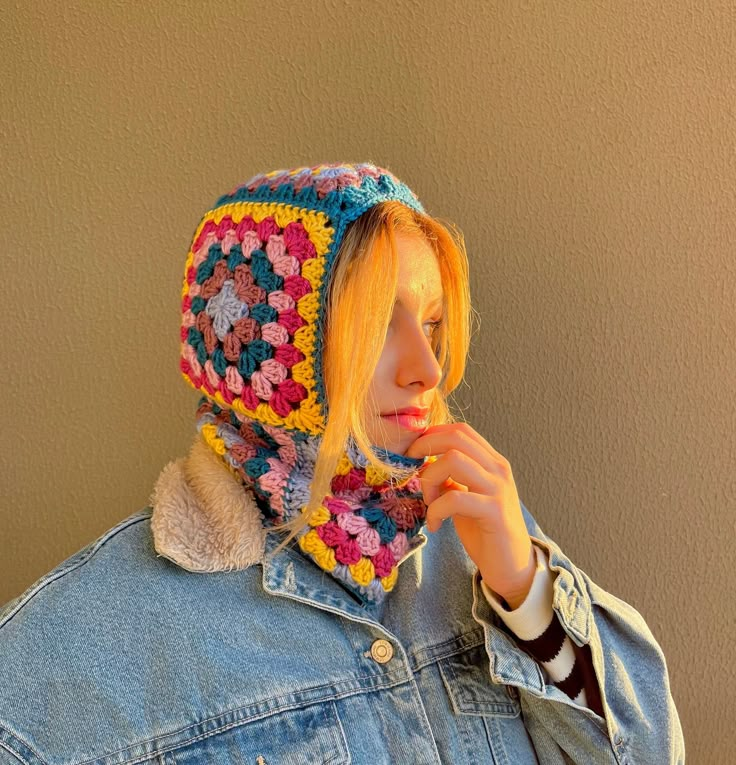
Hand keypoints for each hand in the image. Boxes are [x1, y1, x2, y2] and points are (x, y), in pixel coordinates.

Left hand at [405, 422, 535, 607]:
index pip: (460, 430)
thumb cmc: (485, 530)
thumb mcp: (465, 495)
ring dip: (430, 479)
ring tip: (428, 502)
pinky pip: (454, 498)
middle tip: (410, 467)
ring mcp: (498, 488)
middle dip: (425, 447)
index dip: (432, 435)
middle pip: (456, 437)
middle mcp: (498, 469)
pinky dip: (435, 509)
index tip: (413, 454)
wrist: (512, 566)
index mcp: (491, 462)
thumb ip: (451, 477)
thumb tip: (424, 461)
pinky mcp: (494, 512)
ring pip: (454, 460)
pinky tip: (434, 524)